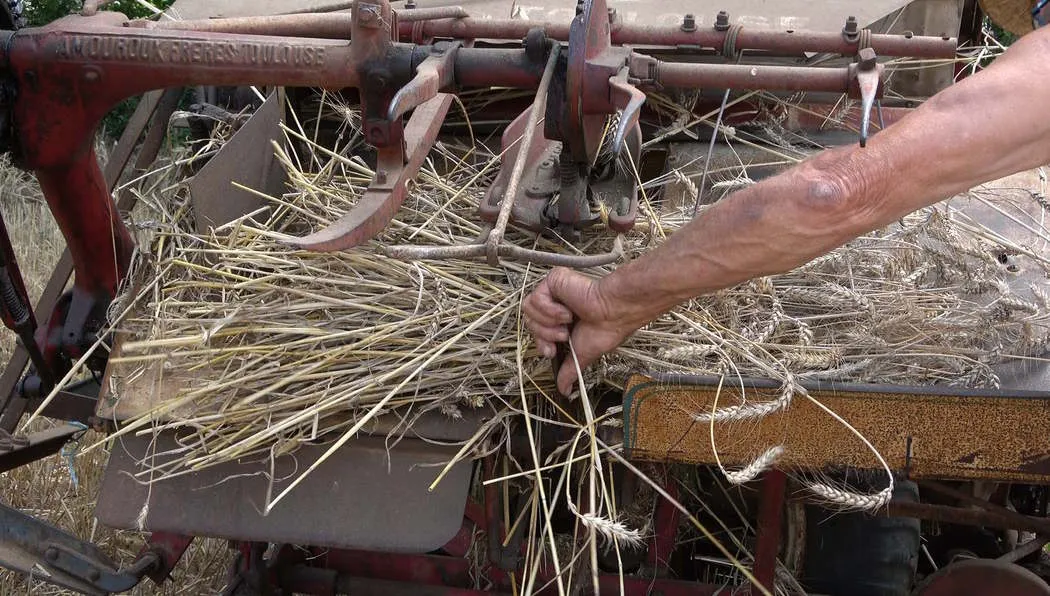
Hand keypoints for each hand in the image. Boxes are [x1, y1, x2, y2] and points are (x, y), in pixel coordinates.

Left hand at [523, 267, 634, 395]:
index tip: (552, 351)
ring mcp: (553, 292)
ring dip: (548, 322)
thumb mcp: (581, 355)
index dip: (541, 343)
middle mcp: (555, 305)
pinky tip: (567, 311)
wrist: (614, 312)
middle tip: (563, 335)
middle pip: (529, 322)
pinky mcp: (553, 280)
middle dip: (545, 334)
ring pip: (528, 310)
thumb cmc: (606, 328)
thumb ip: (569, 371)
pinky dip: (550, 310)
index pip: (536, 332)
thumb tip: (565, 391)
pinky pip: (535, 299)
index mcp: (560, 321)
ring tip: (567, 322)